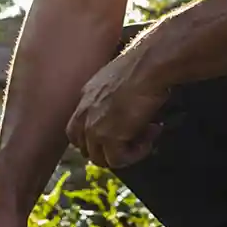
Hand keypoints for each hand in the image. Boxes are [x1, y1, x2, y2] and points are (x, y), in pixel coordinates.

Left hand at [66, 52, 168, 169]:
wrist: (149, 66)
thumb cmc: (143, 66)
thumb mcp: (119, 80)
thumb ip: (114, 98)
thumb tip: (128, 109)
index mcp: (85, 96)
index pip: (76, 129)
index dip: (94, 139)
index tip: (118, 135)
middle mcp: (84, 113)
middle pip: (84, 148)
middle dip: (109, 149)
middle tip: (134, 139)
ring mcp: (93, 128)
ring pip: (100, 158)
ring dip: (124, 152)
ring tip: (147, 136)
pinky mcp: (108, 139)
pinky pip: (117, 161)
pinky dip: (135, 155)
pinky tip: (150, 139)